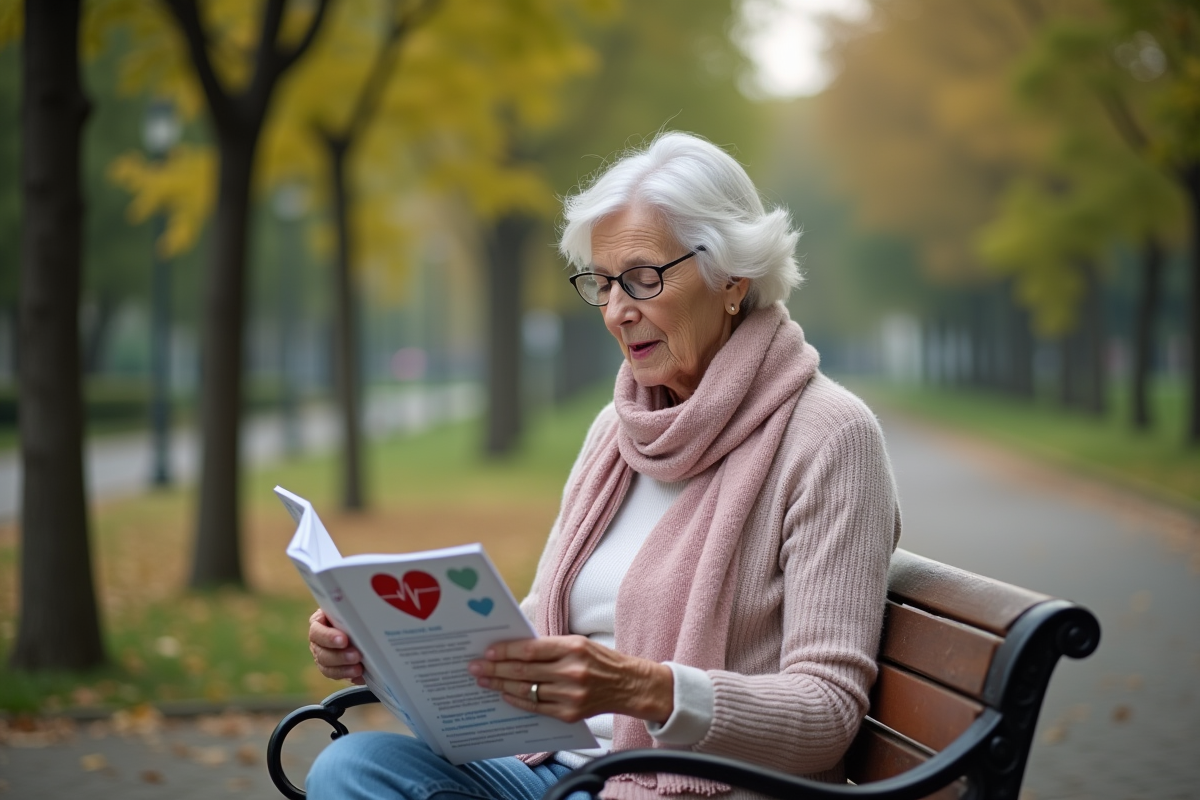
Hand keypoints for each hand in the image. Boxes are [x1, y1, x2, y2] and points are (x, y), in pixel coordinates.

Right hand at [308, 608, 364, 683]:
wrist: (358, 624)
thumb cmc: (352, 612)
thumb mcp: (349, 608)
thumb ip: (351, 611)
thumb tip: (364, 612)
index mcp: (318, 622)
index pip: (317, 631)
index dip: (328, 637)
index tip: (344, 640)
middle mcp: (318, 641)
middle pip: (321, 653)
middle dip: (340, 656)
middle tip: (356, 655)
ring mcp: (323, 656)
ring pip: (327, 667)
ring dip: (344, 669)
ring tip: (359, 668)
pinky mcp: (333, 668)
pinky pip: (338, 675)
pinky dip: (349, 676)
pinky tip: (360, 676)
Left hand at [467, 635, 672, 724]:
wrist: (628, 685)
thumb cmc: (599, 660)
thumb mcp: (578, 643)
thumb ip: (548, 646)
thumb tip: (512, 648)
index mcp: (573, 648)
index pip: (531, 649)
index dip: (506, 651)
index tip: (488, 651)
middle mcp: (572, 672)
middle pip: (523, 671)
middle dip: (495, 669)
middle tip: (475, 667)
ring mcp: (571, 695)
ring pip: (526, 690)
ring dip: (500, 685)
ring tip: (484, 680)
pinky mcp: (570, 713)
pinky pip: (535, 707)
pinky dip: (517, 700)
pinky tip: (504, 694)